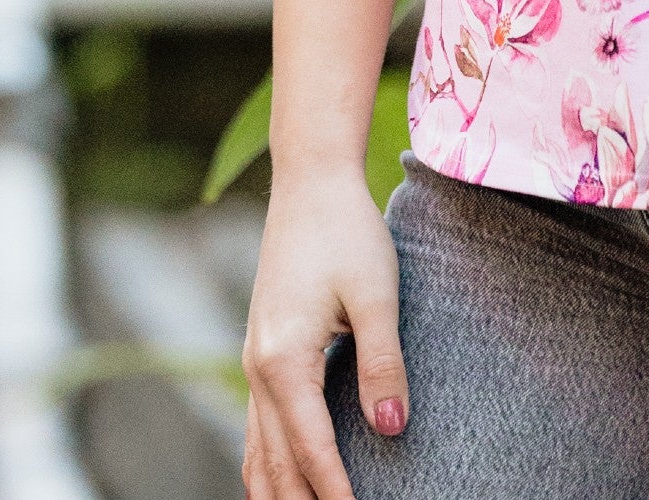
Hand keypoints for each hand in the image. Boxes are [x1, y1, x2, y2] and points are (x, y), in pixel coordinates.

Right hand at [242, 167, 408, 499]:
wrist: (311, 180)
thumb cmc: (348, 230)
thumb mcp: (376, 293)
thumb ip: (383, 364)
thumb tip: (393, 430)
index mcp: (285, 361)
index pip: (311, 451)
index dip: (335, 493)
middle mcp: (259, 367)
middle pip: (276, 463)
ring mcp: (255, 358)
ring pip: (258, 450)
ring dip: (279, 491)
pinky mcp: (262, 347)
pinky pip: (257, 424)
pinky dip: (267, 462)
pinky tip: (281, 478)